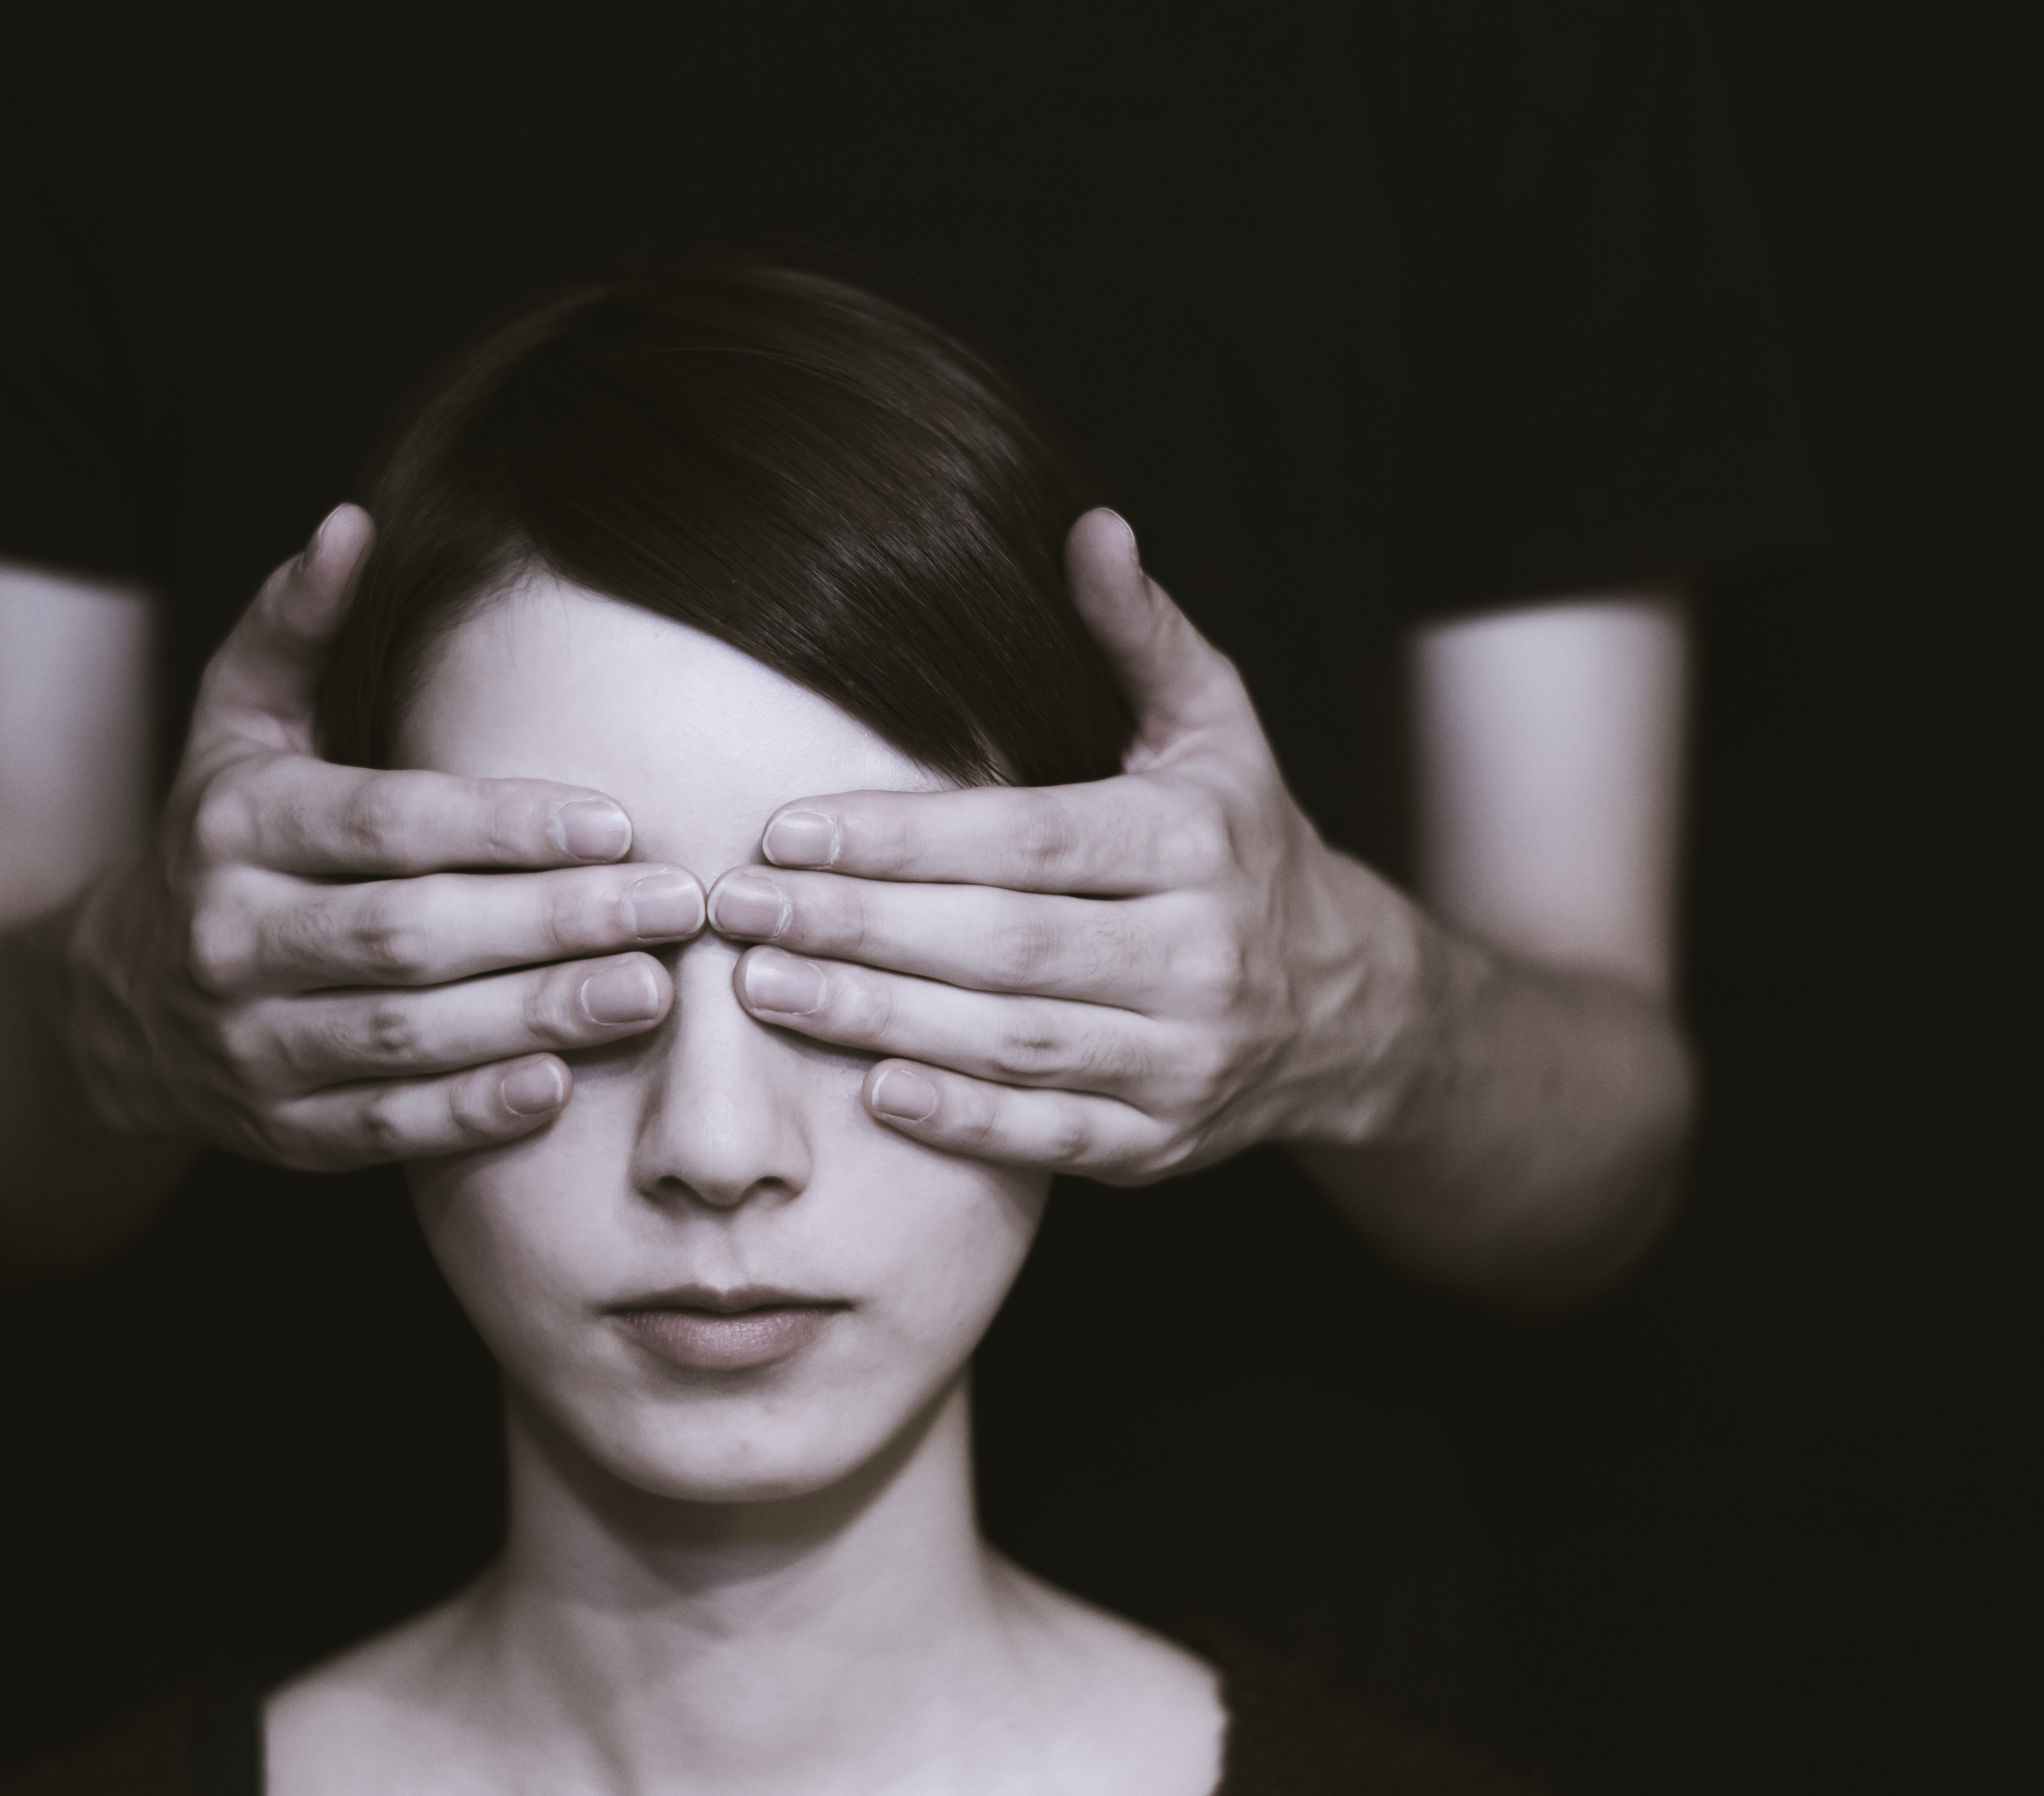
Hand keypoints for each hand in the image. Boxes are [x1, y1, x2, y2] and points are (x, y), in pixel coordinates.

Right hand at [61, 505, 704, 1168]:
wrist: (116, 1006)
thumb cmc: (221, 839)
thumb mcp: (234, 725)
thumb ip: (295, 628)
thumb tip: (351, 524)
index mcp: (234, 826)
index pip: (385, 824)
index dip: (503, 826)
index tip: (618, 822)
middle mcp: (232, 938)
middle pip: (409, 933)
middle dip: (551, 922)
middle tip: (673, 906)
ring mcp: (252, 1046)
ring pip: (406, 1035)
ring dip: (536, 1016)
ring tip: (651, 990)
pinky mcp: (280, 1132)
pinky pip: (386, 1129)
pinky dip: (473, 1114)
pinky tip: (564, 1085)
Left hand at [706, 509, 1421, 1183]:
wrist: (1357, 1010)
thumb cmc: (1247, 848)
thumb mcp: (1218, 730)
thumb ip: (1143, 635)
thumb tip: (1091, 527)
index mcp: (1193, 843)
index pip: (1028, 840)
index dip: (902, 839)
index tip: (788, 831)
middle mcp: (1196, 955)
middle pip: (1002, 943)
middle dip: (857, 928)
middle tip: (736, 910)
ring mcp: (1182, 1060)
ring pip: (1013, 1042)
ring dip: (879, 1020)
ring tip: (765, 989)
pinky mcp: (1161, 1144)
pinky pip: (1051, 1138)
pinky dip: (963, 1122)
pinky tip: (871, 1093)